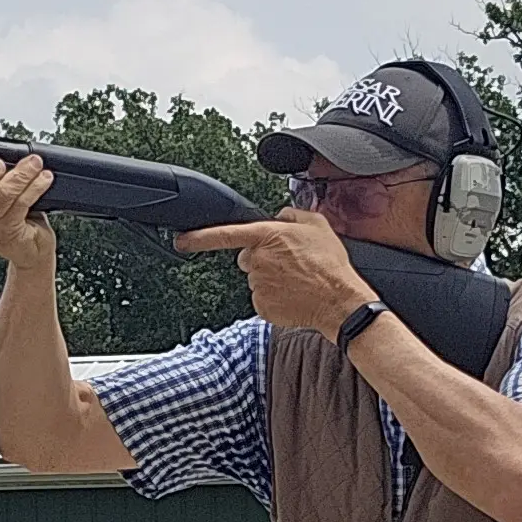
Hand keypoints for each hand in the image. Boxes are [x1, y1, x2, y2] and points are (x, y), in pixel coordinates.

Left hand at [176, 208, 376, 338]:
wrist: (340, 301)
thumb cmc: (330, 264)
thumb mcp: (318, 225)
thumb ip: (292, 214)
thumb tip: (280, 216)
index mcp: (267, 237)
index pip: (225, 234)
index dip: (199, 237)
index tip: (181, 241)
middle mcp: (257, 262)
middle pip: (247, 257)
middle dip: (263, 257)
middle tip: (291, 262)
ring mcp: (257, 286)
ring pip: (256, 278)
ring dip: (271, 277)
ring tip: (298, 279)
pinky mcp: (261, 307)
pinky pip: (262, 297)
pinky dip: (275, 296)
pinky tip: (294, 294)